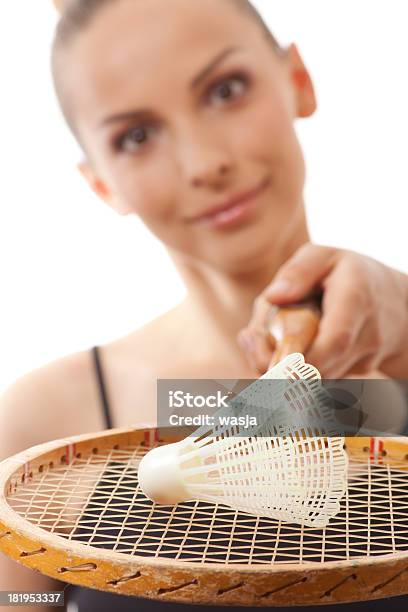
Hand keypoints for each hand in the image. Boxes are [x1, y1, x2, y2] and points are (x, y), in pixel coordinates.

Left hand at [238, 243, 407, 377]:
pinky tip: (291, 347)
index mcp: (356, 299)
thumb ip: (298, 271)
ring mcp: (368, 357)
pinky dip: (300, 368)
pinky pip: (324, 378)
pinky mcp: (360, 371)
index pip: (335, 340)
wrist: (395, 301)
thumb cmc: (348, 273)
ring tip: (272, 337)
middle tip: (252, 344)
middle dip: (281, 365)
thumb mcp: (324, 256)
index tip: (273, 362)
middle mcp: (368, 333)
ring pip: (319, 376)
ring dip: (287, 365)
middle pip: (322, 366)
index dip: (304, 359)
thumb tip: (273, 297)